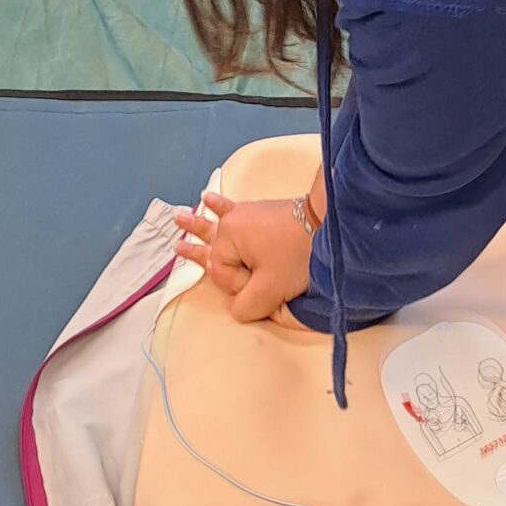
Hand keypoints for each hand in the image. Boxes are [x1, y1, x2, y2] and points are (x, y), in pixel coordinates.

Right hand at [172, 191, 313, 322]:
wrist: (327, 222)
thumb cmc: (298, 254)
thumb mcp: (269, 289)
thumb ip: (246, 306)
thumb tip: (237, 307)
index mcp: (228, 240)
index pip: (222, 273)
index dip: (241, 285)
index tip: (263, 284)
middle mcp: (231, 225)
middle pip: (216, 251)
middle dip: (203, 254)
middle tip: (179, 250)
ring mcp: (245, 216)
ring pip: (217, 227)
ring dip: (198, 225)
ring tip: (177, 217)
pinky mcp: (260, 211)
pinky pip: (234, 207)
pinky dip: (221, 205)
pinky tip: (207, 198)